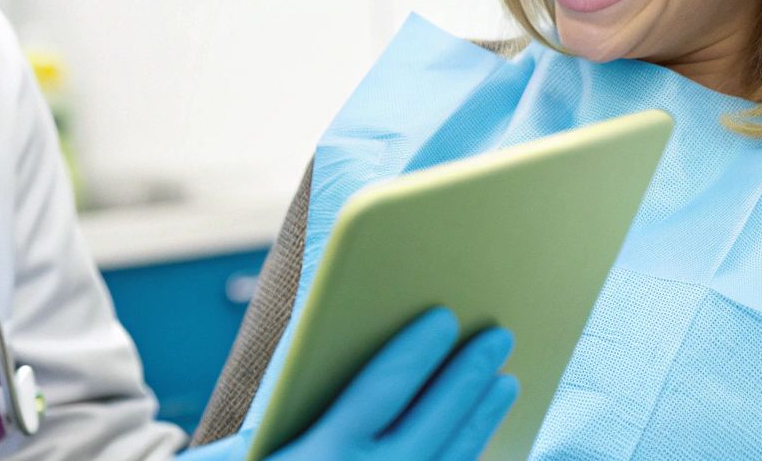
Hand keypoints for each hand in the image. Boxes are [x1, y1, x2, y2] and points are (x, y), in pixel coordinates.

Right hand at [185, 308, 518, 460]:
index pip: (383, 387)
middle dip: (470, 376)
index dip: (419, 348)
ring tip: (504, 382)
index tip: (445, 316)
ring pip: (454, 460)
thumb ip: (291, 408)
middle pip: (436, 424)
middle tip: (498, 336)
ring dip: (482, 419)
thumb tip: (347, 354)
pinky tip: (477, 437)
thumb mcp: (257, 449)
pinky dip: (465, 459)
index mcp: (322, 455)